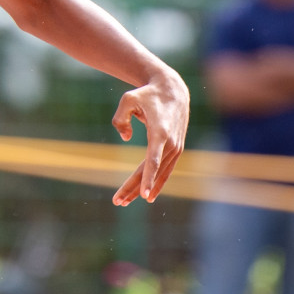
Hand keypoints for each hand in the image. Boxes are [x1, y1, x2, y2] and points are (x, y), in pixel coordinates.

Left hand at [110, 69, 189, 205]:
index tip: (145, 195)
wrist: (173, 90)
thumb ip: (120, 118)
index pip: (153, 160)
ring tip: (124, 201)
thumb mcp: (127, 99)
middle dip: (134, 188)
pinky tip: (147, 194)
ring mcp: (176, 148)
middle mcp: (171, 143)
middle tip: (118, 202)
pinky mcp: (176, 149)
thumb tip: (125, 137)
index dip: (149, 178)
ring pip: (159, 174)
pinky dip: (156, 182)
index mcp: (160, 132)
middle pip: (151, 172)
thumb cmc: (147, 95)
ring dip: (142, 188)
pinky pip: (165, 170)